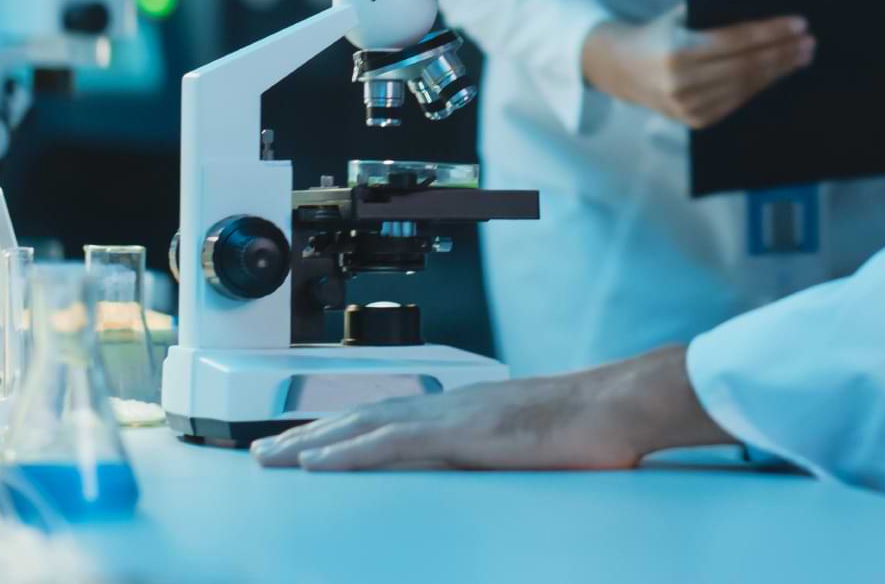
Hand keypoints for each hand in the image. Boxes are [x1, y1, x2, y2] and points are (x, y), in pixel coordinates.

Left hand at [250, 345, 730, 472]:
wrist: (624, 407)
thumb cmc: (595, 429)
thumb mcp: (539, 445)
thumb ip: (506, 455)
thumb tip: (492, 478)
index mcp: (470, 409)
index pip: (392, 419)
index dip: (344, 431)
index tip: (305, 446)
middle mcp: (454, 405)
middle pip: (364, 420)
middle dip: (309, 437)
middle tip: (260, 455)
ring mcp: (456, 416)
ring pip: (365, 428)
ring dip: (312, 444)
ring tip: (268, 461)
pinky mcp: (464, 433)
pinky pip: (392, 444)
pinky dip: (347, 452)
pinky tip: (314, 464)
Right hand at [582, 7, 813, 128]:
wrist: (622, 69)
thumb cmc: (660, 32)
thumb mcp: (681, 14)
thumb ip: (715, 13)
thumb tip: (766, 5)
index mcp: (679, 50)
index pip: (737, 40)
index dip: (771, 33)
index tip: (799, 24)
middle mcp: (683, 82)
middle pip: (747, 65)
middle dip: (783, 52)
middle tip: (809, 41)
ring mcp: (689, 106)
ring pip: (746, 86)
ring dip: (779, 71)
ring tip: (802, 56)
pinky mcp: (696, 121)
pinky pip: (737, 101)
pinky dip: (761, 86)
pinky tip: (779, 73)